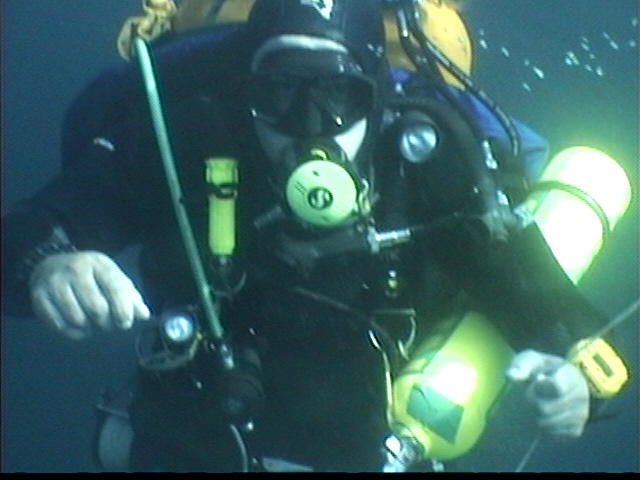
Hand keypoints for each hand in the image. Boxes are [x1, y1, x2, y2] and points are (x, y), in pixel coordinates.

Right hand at [29, 251, 150, 339]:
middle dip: (106, 323)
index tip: (125, 323)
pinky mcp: (39, 296)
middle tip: (108, 325)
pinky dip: (72, 332)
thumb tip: (144, 315)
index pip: (115, 287)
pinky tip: (78, 328)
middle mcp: (75, 269)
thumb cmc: (91, 276)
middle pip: (96, 307)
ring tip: (93, 325)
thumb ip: (130, 296)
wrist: (51, 264)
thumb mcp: (112, 278)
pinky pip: (58, 324)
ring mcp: (55, 282)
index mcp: (99, 264)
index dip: (123, 309)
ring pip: (77, 318)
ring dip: (89, 329)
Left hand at [506, 349, 589, 437]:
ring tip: (539, 403)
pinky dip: (545, 427)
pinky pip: (554, 434)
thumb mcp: (531, 360)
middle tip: (532, 393)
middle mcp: (580, 395)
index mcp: (571, 374)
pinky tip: (545, 415)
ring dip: (537, 415)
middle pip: (544, 408)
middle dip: (532, 401)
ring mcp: (581, 414)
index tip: (537, 379)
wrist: (560, 382)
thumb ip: (521, 365)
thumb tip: (511, 376)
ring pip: (548, 423)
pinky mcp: (576, 429)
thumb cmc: (542, 369)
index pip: (555, 386)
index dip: (539, 386)